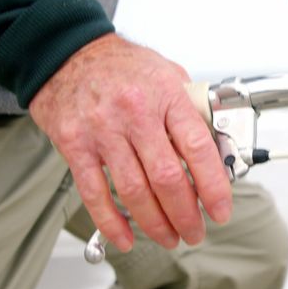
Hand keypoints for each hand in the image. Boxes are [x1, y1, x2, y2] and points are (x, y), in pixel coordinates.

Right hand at [28, 34, 231, 251]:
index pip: (197, 148)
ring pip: (134, 191)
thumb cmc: (119, 65)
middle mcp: (134, 113)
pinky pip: (95, 193)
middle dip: (186, 214)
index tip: (221, 208)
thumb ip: (189, 110)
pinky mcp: (75, 145)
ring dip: (155, 223)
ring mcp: (103, 131)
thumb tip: (213, 149)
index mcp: (165, 94)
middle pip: (167, 178)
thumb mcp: (167, 73)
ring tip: (168, 236)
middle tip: (195, 231)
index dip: (213, 186)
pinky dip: (111, 221)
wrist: (66, 51)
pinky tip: (125, 236)